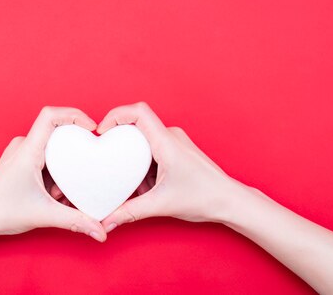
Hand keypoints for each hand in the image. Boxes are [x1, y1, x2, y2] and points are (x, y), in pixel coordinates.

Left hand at [0, 106, 106, 241]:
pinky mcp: (20, 161)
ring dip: (64, 167)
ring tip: (62, 193)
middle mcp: (23, 145)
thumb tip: (99, 231)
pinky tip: (53, 195)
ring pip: (52, 148)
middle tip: (82, 172)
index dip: (74, 115)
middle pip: (57, 133)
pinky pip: (44, 157)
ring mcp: (20, 152)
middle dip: (74, 152)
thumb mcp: (43, 215)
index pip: (51, 115)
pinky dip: (54, 173)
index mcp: (28, 150)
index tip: (91, 128)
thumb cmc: (0, 212)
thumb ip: (75, 221)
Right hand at [98, 102, 244, 231]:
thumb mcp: (161, 205)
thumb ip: (130, 212)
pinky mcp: (177, 152)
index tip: (102, 132)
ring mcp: (175, 143)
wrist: (230, 201)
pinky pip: (153, 150)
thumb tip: (107, 220)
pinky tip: (145, 186)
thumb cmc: (204, 197)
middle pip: (136, 125)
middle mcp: (171, 136)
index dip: (115, 115)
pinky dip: (143, 165)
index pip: (138, 112)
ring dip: (132, 157)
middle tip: (107, 157)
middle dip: (119, 141)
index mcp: (166, 142)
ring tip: (128, 179)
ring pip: (144, 140)